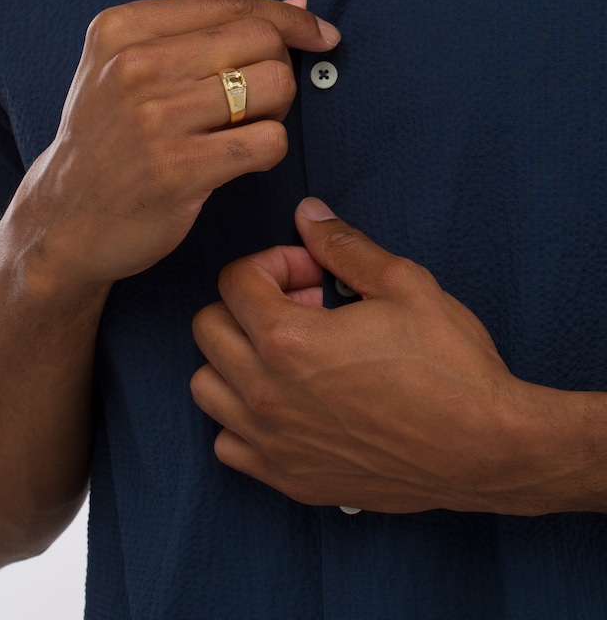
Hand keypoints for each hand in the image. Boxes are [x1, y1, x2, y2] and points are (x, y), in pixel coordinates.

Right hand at [12, 0, 339, 288]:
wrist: (65, 221)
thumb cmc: (107, 142)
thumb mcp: (121, 70)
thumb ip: (195, 35)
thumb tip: (298, 8)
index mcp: (121, 29)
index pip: (229, 2)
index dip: (288, 16)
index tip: (319, 34)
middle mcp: (135, 66)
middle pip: (260, 40)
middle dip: (280, 68)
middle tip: (260, 102)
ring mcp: (156, 119)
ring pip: (274, 85)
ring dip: (277, 111)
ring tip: (246, 130)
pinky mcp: (178, 170)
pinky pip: (267, 141)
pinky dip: (269, 151)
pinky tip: (243, 161)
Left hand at [191, 197, 539, 513]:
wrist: (487, 449)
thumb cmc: (451, 367)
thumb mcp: (403, 285)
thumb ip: (342, 245)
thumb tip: (307, 214)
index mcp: (287, 340)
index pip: (234, 281)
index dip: (273, 263)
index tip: (310, 273)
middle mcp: (267, 393)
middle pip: (208, 328)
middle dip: (245, 304)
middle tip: (299, 309)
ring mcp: (274, 441)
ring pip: (205, 386)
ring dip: (234, 359)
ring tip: (283, 355)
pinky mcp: (289, 478)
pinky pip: (228, 443)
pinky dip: (241, 419)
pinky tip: (283, 405)